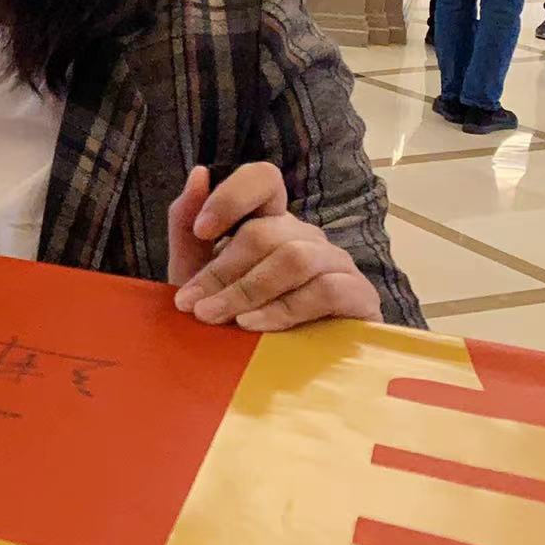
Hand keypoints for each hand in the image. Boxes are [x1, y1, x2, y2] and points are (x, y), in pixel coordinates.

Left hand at [167, 164, 380, 331]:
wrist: (277, 371)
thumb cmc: (235, 316)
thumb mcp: (196, 273)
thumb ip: (187, 226)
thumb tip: (199, 174)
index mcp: (269, 222)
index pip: (263, 179)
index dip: (231, 197)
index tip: (201, 231)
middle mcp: (304, 236)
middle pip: (265, 232)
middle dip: (222, 270)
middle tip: (193, 305)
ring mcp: (335, 263)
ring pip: (293, 258)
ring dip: (247, 290)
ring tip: (214, 318)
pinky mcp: (357, 295)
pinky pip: (324, 290)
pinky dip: (283, 309)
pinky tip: (253, 326)